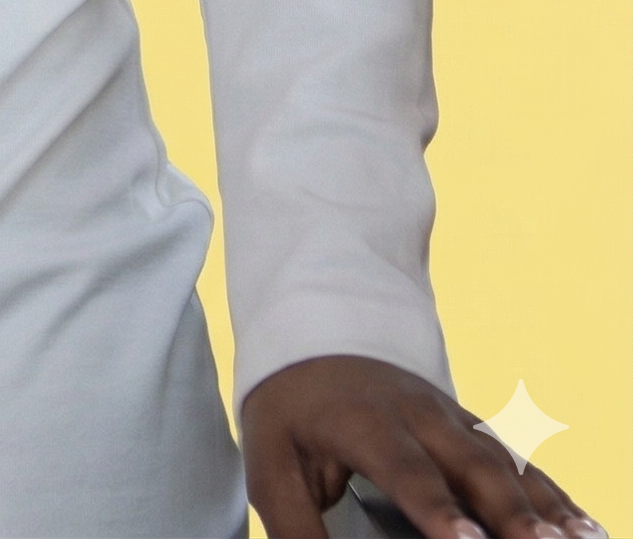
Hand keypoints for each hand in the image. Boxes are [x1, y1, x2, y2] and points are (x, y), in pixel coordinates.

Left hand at [240, 355, 606, 538]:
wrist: (315, 337)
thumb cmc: (291, 412)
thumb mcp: (270, 463)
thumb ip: (296, 525)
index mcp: (365, 421)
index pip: (406, 468)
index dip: (437, 508)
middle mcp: (419, 415)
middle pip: (472, 466)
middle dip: (511, 514)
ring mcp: (454, 421)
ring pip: (507, 464)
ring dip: (546, 508)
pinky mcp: (473, 433)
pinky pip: (520, 464)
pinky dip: (555, 498)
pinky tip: (587, 530)